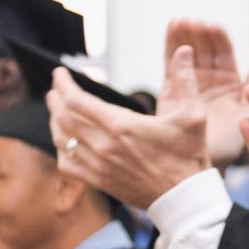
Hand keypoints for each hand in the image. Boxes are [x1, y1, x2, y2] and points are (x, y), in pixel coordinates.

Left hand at [47, 45, 210, 209]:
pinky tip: (66, 143)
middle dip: (54, 99)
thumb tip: (184, 50)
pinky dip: (61, 150)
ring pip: (61, 140)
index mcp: (121, 125)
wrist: (184, 198)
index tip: (59, 74)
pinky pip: (67, 165)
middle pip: (62, 117)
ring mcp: (99, 165)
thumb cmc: (188, 158)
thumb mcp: (193, 115)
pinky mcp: (99, 181)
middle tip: (56, 89)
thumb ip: (185, 80)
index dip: (62, 84)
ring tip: (57, 111)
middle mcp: (104, 145)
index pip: (76, 100)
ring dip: (55, 122)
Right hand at [162, 20, 248, 169]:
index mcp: (230, 82)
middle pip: (204, 48)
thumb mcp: (248, 113)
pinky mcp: (171, 89)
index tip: (213, 27)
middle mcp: (210, 79)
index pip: (224, 53)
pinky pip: (170, 63)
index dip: (218, 39)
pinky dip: (170, 45)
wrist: (202, 164)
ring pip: (187, 52)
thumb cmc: (230, 144)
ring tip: (181, 21)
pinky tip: (171, 27)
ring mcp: (190, 82)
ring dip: (184, 35)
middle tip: (195, 22)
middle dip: (199, 33)